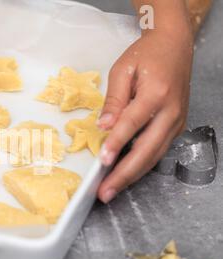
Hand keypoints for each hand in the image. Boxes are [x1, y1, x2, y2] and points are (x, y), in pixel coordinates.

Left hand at [97, 27, 193, 202]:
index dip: (117, 143)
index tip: (103, 160)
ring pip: (154, 156)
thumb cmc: (147, 55)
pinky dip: (141, 166)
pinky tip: (124, 175)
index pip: (133, 123)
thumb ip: (113, 100)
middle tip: (105, 191)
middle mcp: (171, 112)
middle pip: (147, 150)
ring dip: (131, 176)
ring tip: (111, 190)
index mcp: (157, 94)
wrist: (175, 47)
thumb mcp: (123, 70)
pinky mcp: (176, 127)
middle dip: (124, 174)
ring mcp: (177, 122)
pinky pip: (157, 151)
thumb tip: (104, 126)